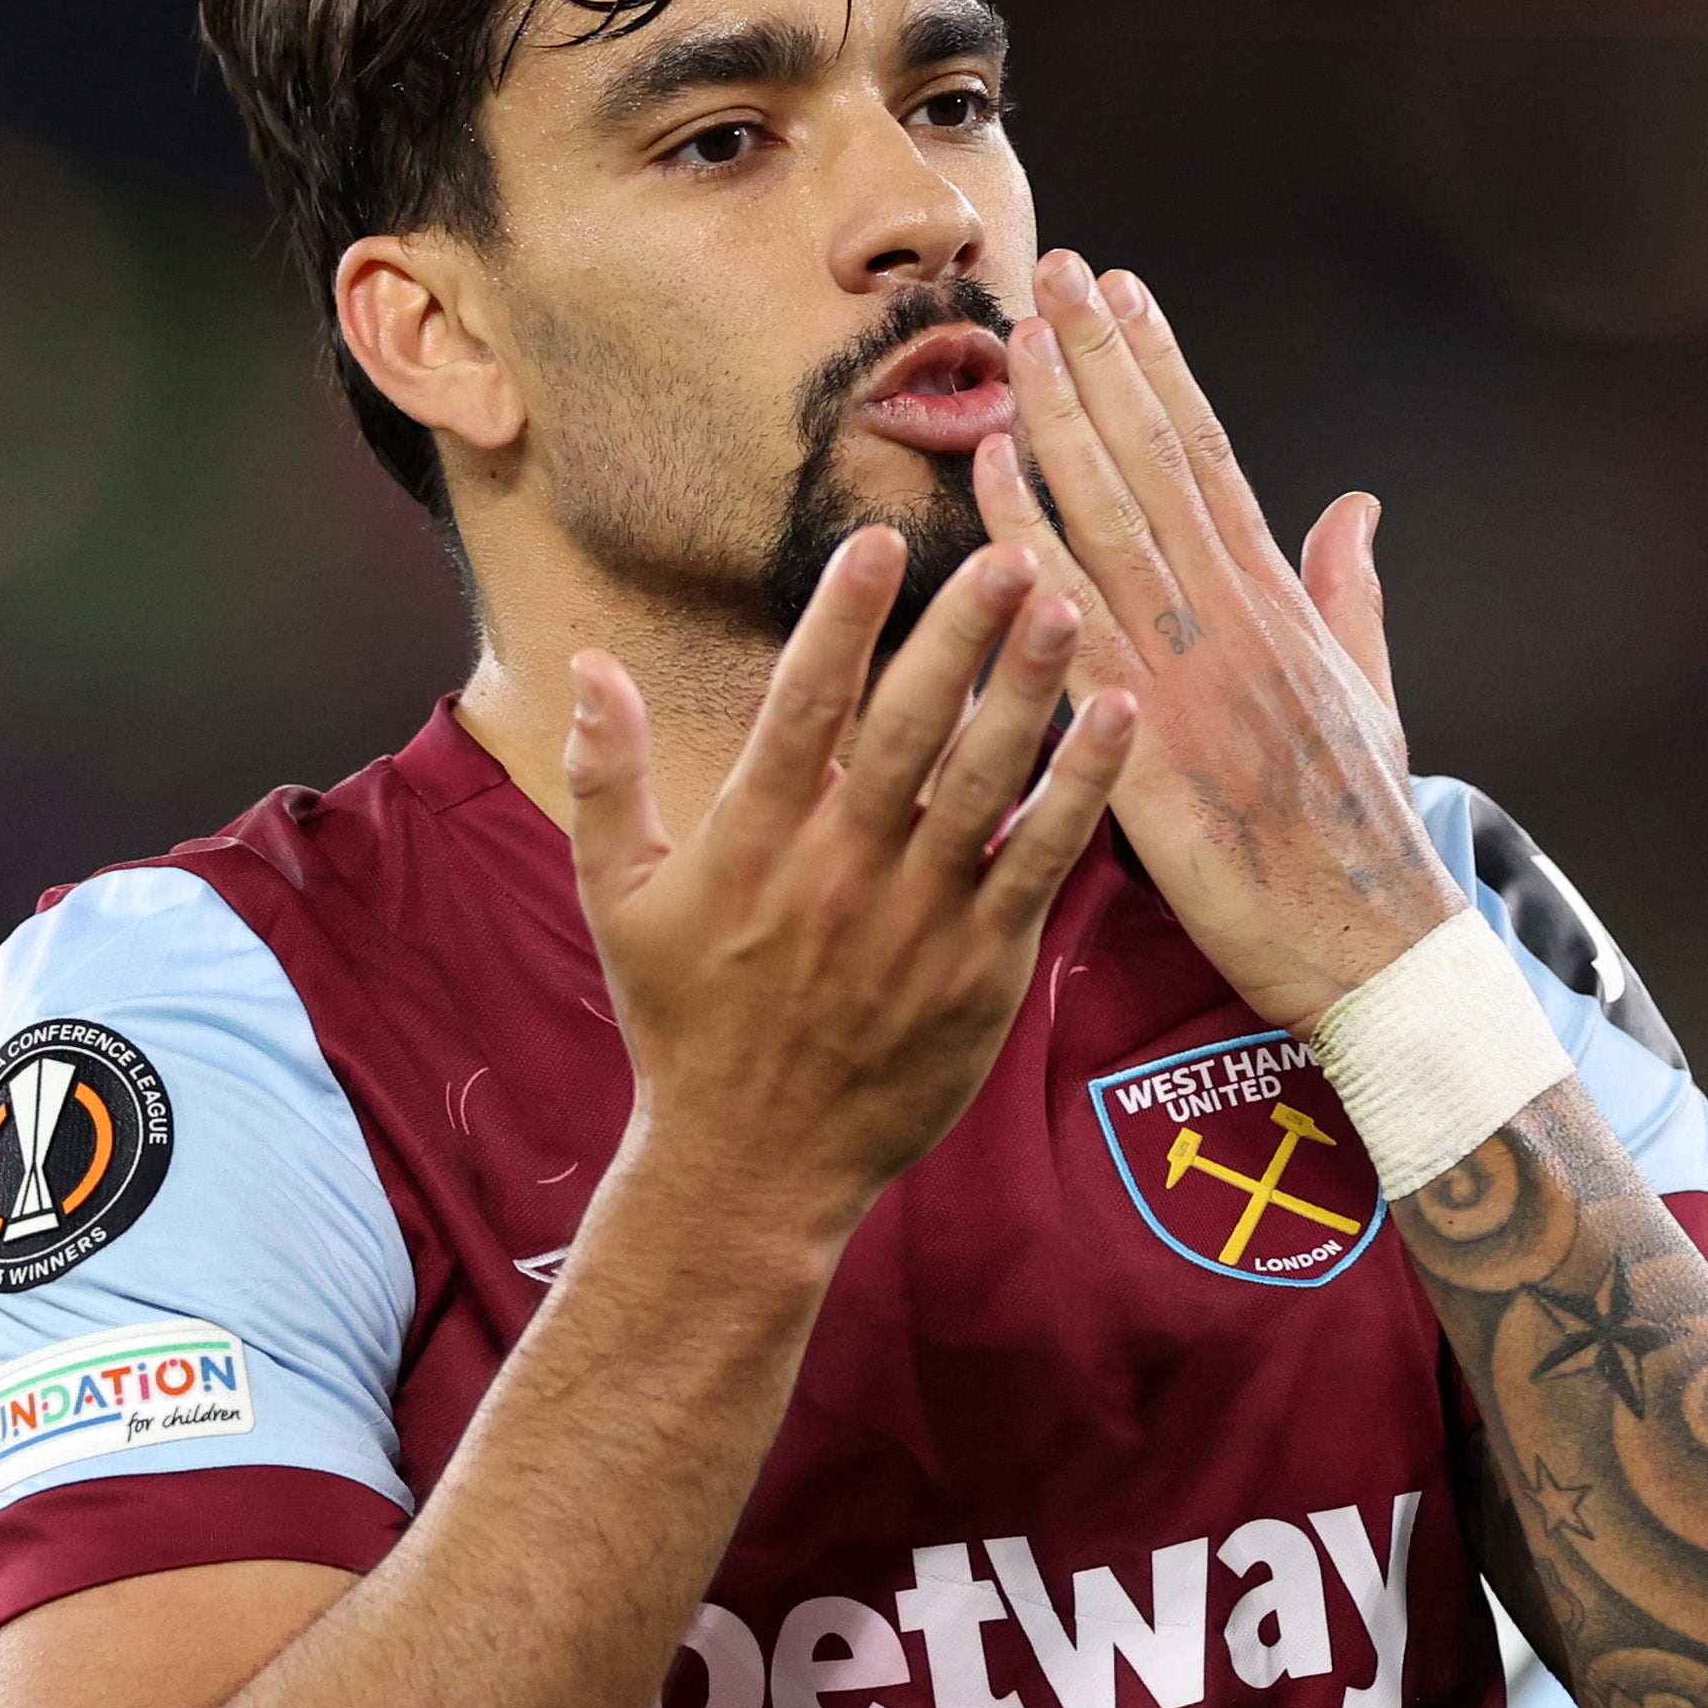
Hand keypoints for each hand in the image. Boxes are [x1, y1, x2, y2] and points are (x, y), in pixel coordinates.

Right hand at [567, 529, 1133, 1240]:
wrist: (753, 1168)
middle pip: (907, 731)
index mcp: (751, 844)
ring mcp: (917, 923)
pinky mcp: (981, 970)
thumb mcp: (616, 900)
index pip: (800, 707)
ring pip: (985, 786)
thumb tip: (591, 664)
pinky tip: (1115, 721)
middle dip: (956, 634)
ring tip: (1067, 608)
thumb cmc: (684, 1024)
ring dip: (1029, 692)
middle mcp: (838, 873)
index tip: (878, 540)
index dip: (841, 620)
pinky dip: (1080, 791)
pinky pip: (1041, 862)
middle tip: (1006, 552)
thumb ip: (605, 777)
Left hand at [973, 248, 1459, 1030]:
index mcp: (1279, 605)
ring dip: (1060, 426)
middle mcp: (1236, 620)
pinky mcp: (1152, 748)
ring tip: (1014, 341)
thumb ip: (1351, 591)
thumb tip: (1354, 503)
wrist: (1379, 949)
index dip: (1160, 369)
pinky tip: (990, 490)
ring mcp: (1194, 676)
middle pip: (1155, 464)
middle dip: (1099, 362)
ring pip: (1113, 525)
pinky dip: (1032, 554)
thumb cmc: (1360, 838)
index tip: (1121, 293)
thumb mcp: (1371, 694)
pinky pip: (1076, 634)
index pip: (1208, 457)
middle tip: (1051, 272)